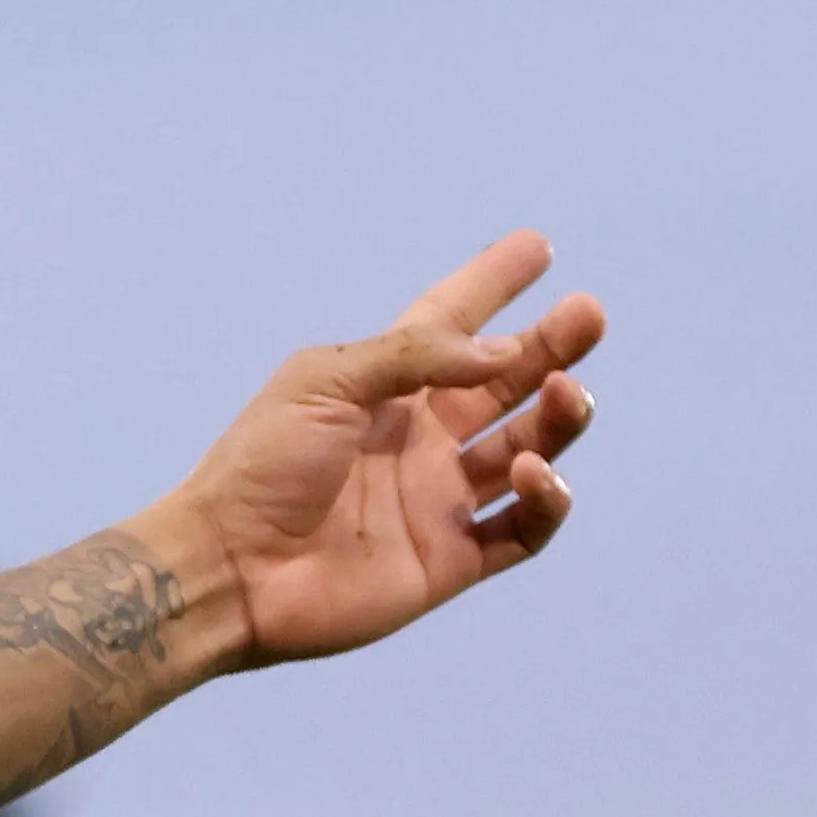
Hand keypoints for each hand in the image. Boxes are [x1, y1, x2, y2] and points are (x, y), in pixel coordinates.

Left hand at [147, 231, 602, 665]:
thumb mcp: (327, 380)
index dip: (492, 287)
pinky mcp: (450, 560)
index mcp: (383, 388)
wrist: (228, 567)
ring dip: (560, 417)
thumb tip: (503, 351)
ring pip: (529, 448)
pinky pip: (524, 529)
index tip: (537, 248)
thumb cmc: (260, 465)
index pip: (452, 325)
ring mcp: (439, 499)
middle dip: (552, 347)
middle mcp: (419, 439)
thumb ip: (417, 354)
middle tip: (588, 313)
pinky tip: (532, 471)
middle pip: (506, 382)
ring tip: (570, 390)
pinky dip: (545, 499)